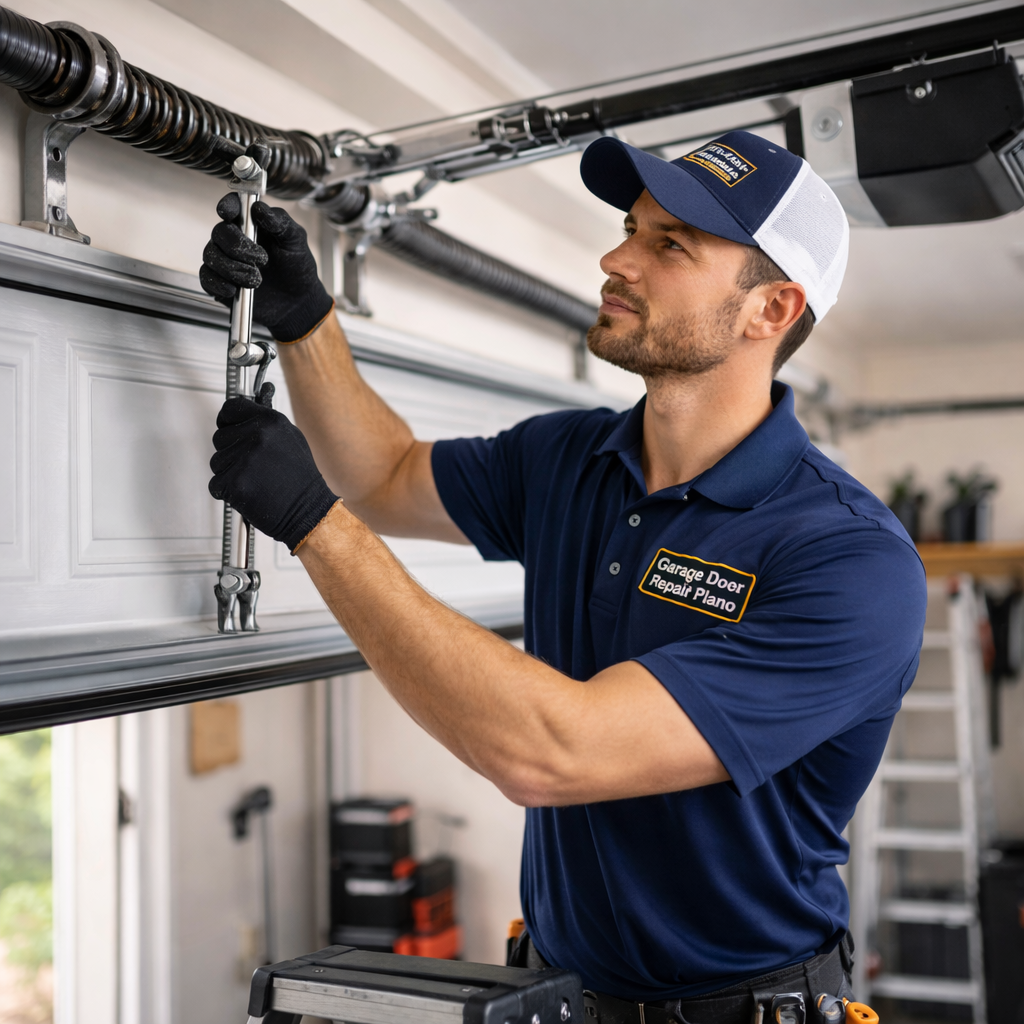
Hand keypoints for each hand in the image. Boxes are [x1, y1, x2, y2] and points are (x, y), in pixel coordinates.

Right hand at [200, 194, 334, 342]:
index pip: (233, 207)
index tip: (228, 213)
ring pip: (211, 255)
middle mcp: (234, 239)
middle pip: (219, 232)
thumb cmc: (297, 268)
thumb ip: (281, 223)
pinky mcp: (219, 281)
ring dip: (232, 268)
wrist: (297, 301)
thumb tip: (260, 208)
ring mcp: (224, 260)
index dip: (227, 206)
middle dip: (237, 247)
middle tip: (261, 260)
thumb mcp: (295, 242)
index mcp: (252, 224)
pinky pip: (207, 278)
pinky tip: (234, 289)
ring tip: (256, 280)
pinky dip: (218, 283)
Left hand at [209, 383, 339, 552]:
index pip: (230, 409)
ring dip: (229, 472)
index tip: (229, 428)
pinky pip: (216, 484)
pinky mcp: (235, 483)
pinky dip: (227, 491)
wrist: (308, 511)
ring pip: (216, 461)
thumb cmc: (301, 480)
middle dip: (230, 452)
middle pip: (220, 437)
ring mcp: (245, 459)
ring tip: (254, 480)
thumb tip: (243, 418)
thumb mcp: (290, 439)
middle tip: (251, 465)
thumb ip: (264, 426)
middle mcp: (257, 436)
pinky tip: (249, 492)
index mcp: (271, 421)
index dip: (227, 421)